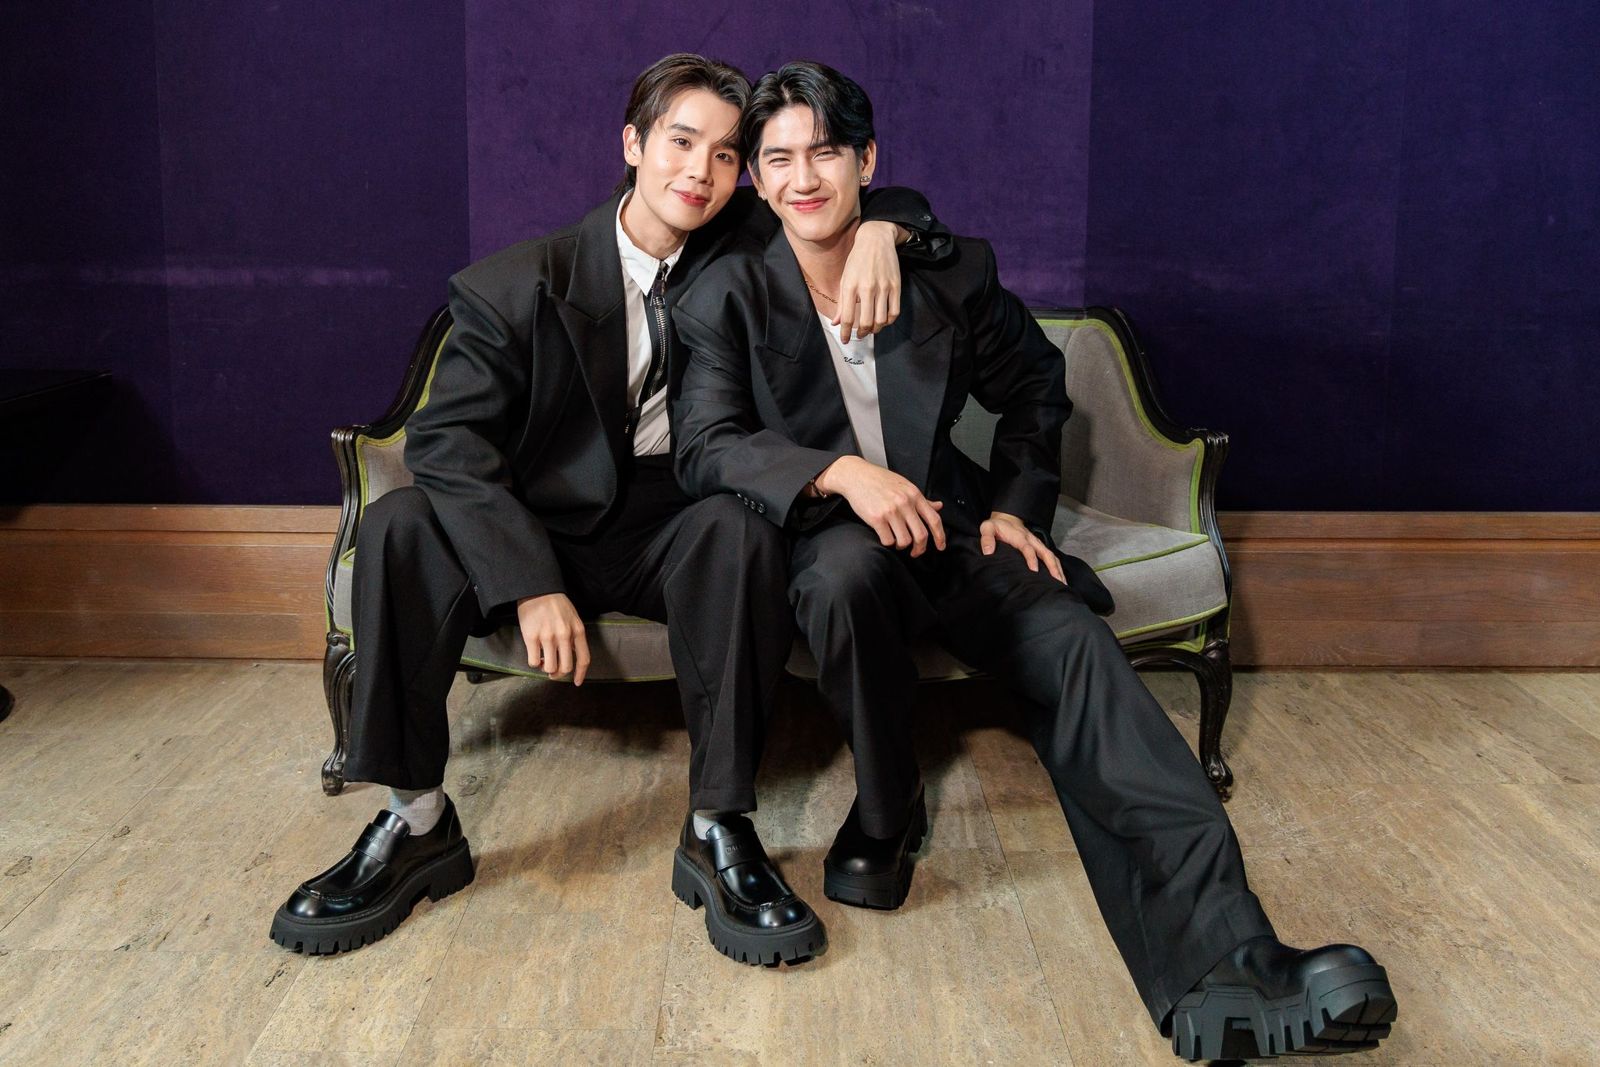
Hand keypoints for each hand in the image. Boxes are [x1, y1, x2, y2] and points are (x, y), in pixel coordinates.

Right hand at [515, 592, 590, 683]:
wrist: (537, 589)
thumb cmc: (556, 604)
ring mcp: (548, 637)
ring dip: (546, 669)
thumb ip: (574, 636)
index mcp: (578, 630)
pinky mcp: (532, 637)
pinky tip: (535, 656)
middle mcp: (564, 635)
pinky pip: (534, 661)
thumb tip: (570, 656)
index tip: (577, 682)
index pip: (584, 659)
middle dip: (559, 674)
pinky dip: (534, 663)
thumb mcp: (573, 618)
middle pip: (566, 667)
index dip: (581, 674)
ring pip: (550, 667)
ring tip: (543, 662)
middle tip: (553, 673)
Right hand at [815, 455, 946, 555]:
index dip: (940, 537)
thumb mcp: (905, 485)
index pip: (934, 520)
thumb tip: (938, 506)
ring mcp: (891, 511)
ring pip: (905, 541)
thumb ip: (922, 499)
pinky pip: (888, 540)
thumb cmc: (880, 480)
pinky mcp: (876, 518)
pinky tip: (885, 536)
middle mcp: (905, 503)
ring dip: (902, 546)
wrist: (856, 475)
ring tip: (897, 541)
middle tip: (915, 552)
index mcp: (914, 495)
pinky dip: (888, 542)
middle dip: (920, 548)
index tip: (941, 546)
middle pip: (921, 535)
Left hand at [834, 220, 903, 341]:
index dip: (846, 333)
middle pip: (866, 322)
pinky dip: (889, 321)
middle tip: (860, 334)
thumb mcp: (845, 279)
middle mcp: (867, 288)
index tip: (845, 340)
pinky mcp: (895, 285)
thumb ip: (842, 302)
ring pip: (881, 320)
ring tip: (872, 328)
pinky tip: (884, 320)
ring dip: (876, 329)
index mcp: (851, 286)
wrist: (876, 239)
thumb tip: (837, 323)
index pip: (848, 317)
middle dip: (862, 333)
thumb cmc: (858, 260)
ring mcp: (883, 287)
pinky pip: (894, 311)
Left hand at [980, 512, 1064, 583]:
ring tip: (1063, 584)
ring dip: (1058, 569)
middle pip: (1046, 553)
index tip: (1034, 571)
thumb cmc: (997, 526)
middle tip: (1057, 581)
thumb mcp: (987, 528)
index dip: (1032, 559)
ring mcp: (1038, 544)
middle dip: (1053, 567)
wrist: (1007, 519)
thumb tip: (988, 552)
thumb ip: (987, 539)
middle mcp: (1032, 540)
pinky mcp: (1040, 548)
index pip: (1028, 548)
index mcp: (1020, 537)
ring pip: (1051, 556)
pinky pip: (1051, 557)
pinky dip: (1058, 567)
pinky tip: (1061, 579)